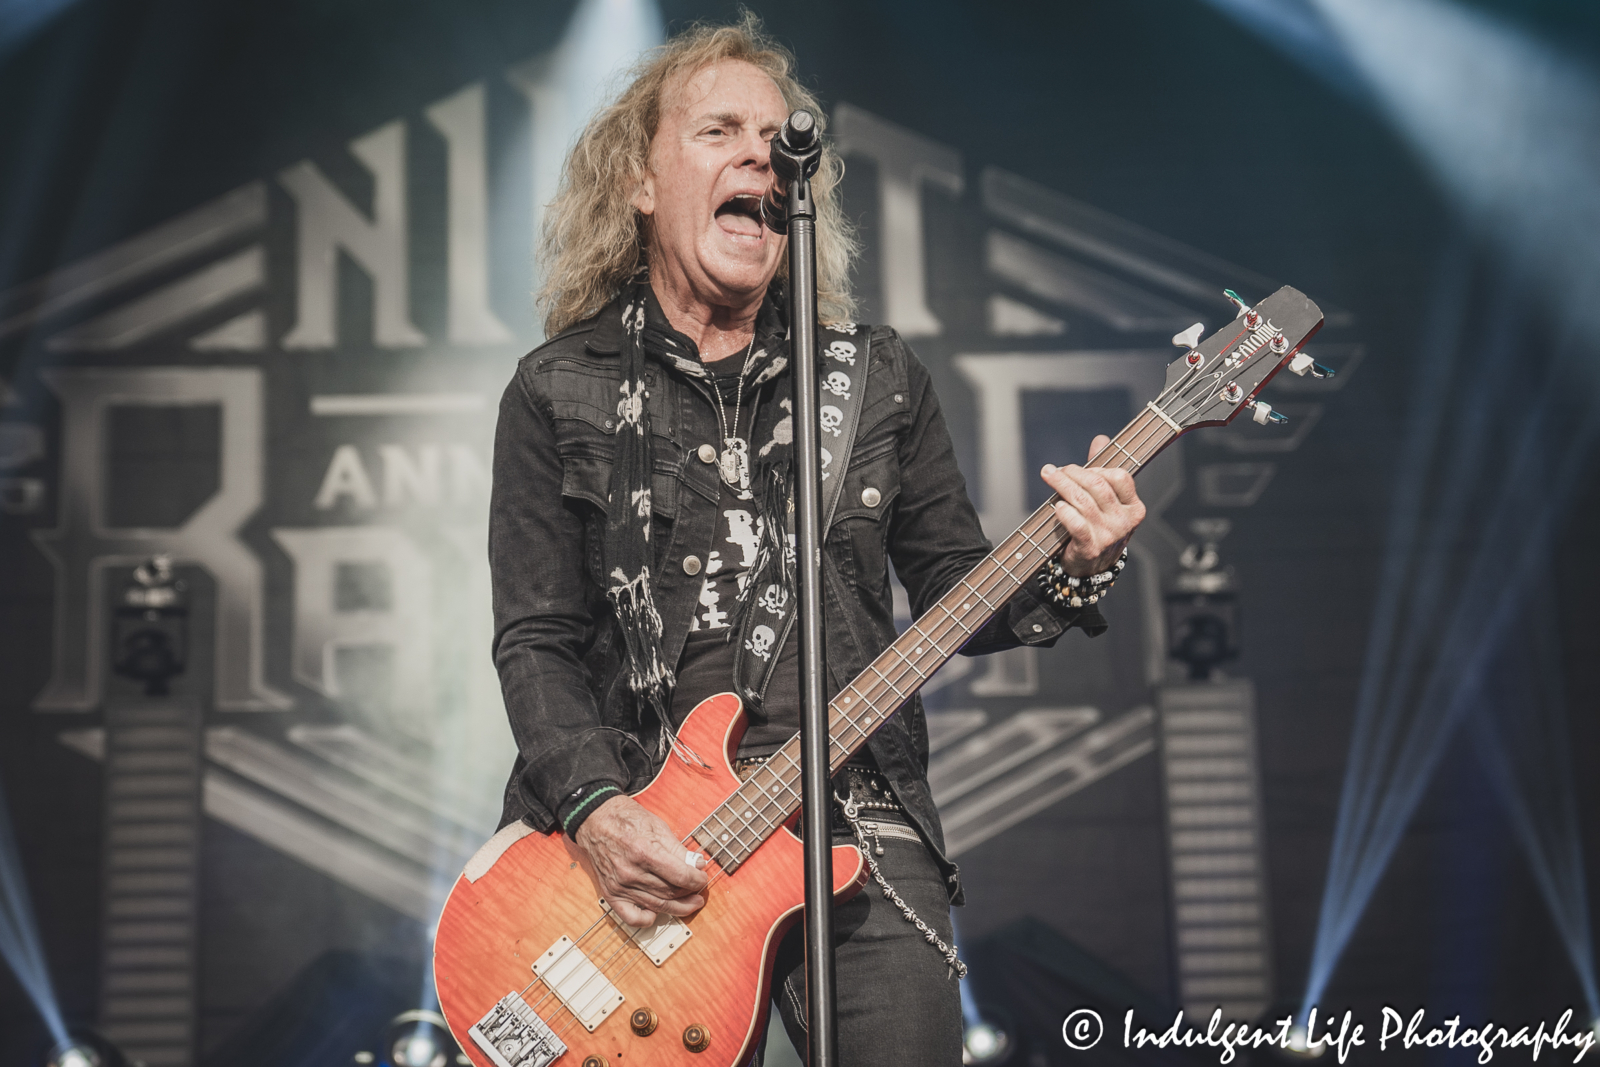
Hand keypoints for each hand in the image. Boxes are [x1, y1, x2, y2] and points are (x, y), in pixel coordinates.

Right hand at [573, 793, 709, 925]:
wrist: (595, 820)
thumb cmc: (625, 819)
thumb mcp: (657, 826)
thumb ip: (678, 849)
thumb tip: (697, 865)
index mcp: (644, 852)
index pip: (680, 876)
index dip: (697, 880)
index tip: (702, 877)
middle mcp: (631, 873)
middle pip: (671, 893)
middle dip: (690, 892)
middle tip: (699, 888)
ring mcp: (619, 886)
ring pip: (657, 906)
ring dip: (678, 907)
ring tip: (690, 902)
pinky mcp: (611, 894)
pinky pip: (631, 917)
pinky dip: (647, 919)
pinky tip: (658, 912)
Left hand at [1041, 434, 1145, 576]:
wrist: (1091, 568)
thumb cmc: (1097, 528)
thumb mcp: (1106, 502)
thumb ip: (1103, 470)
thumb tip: (1100, 439)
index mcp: (1134, 508)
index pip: (1120, 477)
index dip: (1097, 468)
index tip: (1078, 469)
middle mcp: (1125, 522)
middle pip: (1098, 486)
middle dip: (1073, 473)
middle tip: (1056, 470)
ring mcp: (1109, 535)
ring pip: (1083, 502)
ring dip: (1062, 485)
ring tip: (1049, 476)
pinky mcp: (1091, 547)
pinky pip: (1076, 524)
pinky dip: (1064, 512)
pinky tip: (1056, 506)